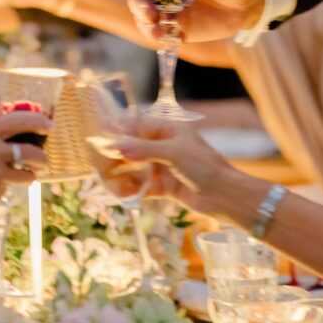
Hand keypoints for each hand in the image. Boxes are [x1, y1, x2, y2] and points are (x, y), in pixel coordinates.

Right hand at [0, 110, 51, 235]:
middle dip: (42, 158)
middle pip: (31, 152)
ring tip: (25, 177)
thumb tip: (11, 133)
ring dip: (28, 176)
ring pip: (25, 175)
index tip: (49, 125)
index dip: (39, 121)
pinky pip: (5, 190)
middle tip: (44, 160)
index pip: (19, 121)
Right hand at [95, 116, 232, 213]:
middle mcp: (162, 146)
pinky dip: (131, 190)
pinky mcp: (164, 186)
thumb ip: (143, 149)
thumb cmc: (204, 166)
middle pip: (131, 149)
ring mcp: (162, 167)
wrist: (225, 196)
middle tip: (99, 166)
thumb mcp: (174, 153)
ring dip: (121, 176)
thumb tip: (116, 146)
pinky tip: (121, 194)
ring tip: (109, 184)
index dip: (116, 131)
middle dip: (115, 157)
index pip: (135, 126)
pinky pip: (141, 186)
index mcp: (167, 130)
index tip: (97, 136)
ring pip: (133, 169)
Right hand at [123, 0, 265, 42]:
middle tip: (146, 7)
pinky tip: (160, 36)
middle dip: (137, 0)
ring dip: (143, 19)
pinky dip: (155, 34)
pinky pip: (159, 32)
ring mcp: (167, 9)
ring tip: (153, 23)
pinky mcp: (175, 28)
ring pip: (144, 15)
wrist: (247, 5)